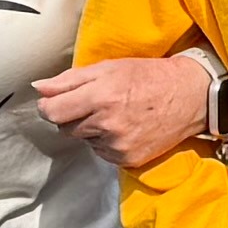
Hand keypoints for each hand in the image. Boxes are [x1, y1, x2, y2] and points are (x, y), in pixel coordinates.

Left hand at [36, 52, 215, 170]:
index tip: (52, 102)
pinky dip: (106, 142)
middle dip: (72, 116)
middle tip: (95, 102)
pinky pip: (102, 153)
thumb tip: (38, 88)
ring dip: (91, 130)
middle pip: (65, 128)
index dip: (47, 107)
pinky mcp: (128, 159)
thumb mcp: (108, 68)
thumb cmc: (147, 76)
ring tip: (114, 114)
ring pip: (84, 141)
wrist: (189, 96)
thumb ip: (70, 79)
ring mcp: (118, 145)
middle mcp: (108, 124)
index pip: (52, 112)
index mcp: (100, 97)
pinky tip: (124, 128)